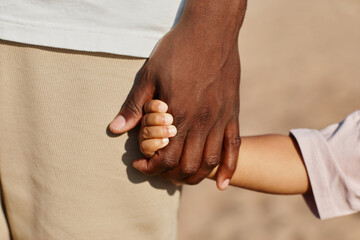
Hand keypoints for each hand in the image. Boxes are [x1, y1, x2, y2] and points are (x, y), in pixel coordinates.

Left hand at [109, 0, 245, 188]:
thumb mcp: (149, 74)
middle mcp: (201, 122)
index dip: (150, 167)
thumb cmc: (177, 50)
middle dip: (169, 175)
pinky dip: (229, 169)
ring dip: (194, 176)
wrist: (210, 30)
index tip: (141, 164)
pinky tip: (223, 184)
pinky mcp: (233, 113)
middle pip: (187, 165)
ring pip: (209, 161)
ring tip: (181, 176)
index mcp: (178, 114)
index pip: (165, 157)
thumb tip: (115, 129)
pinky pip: (234, 147)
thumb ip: (134, 105)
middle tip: (159, 170)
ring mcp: (220, 119)